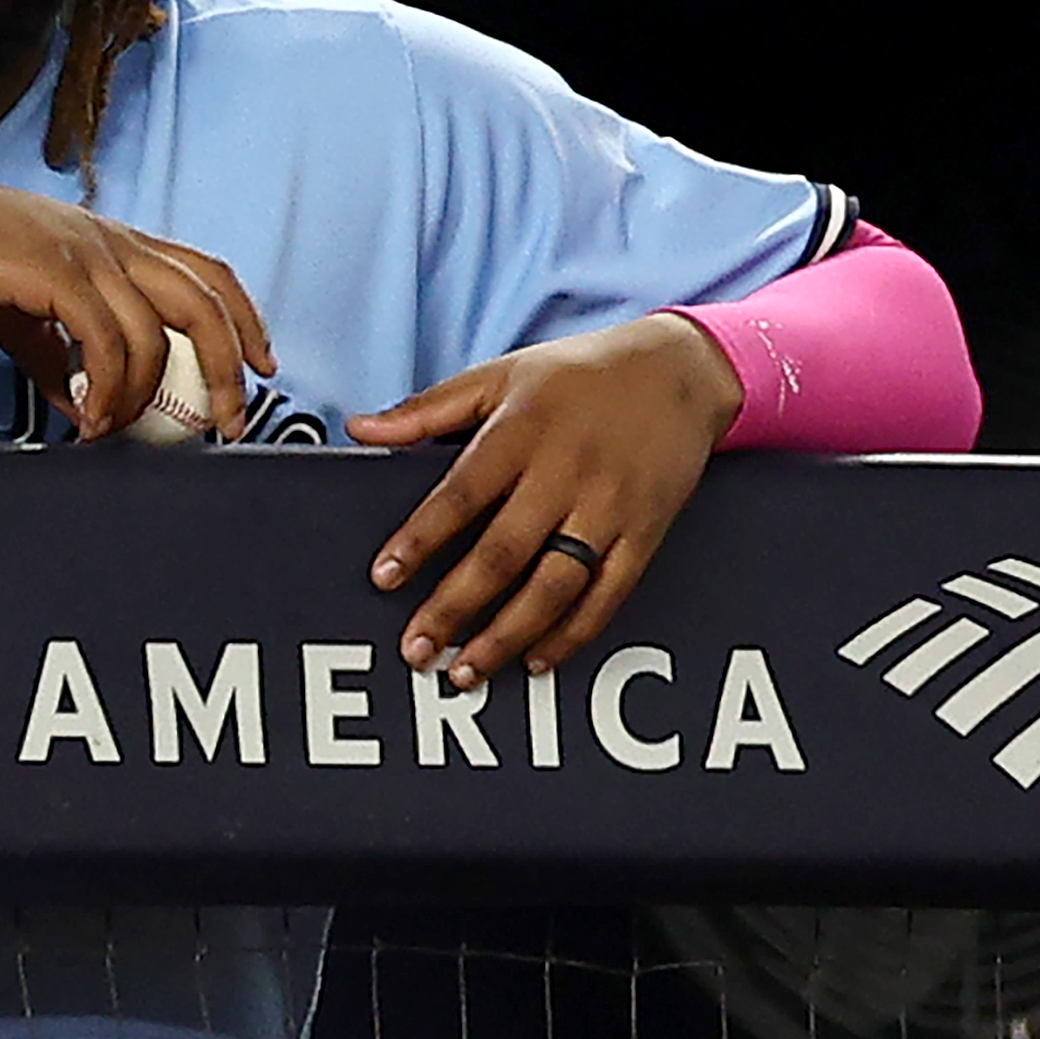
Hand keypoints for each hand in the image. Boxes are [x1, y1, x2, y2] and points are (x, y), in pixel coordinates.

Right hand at [0, 171, 273, 440]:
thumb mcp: (24, 312)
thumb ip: (58, 355)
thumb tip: (79, 403)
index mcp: (115, 242)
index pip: (206, 274)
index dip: (245, 320)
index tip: (260, 365)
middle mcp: (114, 243)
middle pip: (204, 304)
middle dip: (229, 369)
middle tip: (231, 421)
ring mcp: (89, 255)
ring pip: (155, 334)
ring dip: (146, 396)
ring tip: (120, 430)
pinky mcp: (57, 274)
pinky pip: (105, 343)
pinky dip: (107, 389)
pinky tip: (90, 415)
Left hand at [347, 312, 743, 684]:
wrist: (679, 369)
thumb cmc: (577, 374)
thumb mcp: (498, 376)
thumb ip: (425, 410)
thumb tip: (360, 429)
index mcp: (521, 433)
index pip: (460, 495)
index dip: (420, 540)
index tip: (384, 577)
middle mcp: (566, 473)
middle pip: (503, 553)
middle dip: (455, 608)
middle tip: (417, 648)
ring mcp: (609, 507)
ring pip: (554, 585)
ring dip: (508, 635)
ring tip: (467, 669)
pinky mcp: (645, 532)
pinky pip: (608, 594)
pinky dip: (574, 633)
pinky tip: (538, 659)